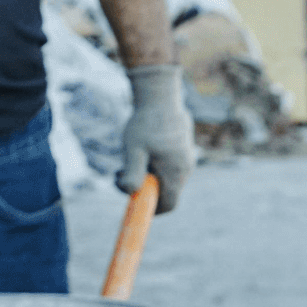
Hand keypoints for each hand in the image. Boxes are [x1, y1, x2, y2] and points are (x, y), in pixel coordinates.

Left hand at [118, 65, 194, 214]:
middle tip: (120, 173)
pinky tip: (141, 148)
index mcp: (176, 172)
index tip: (133, 203)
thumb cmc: (145, 122)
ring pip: (165, 178)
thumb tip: (130, 193)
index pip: (169, 205)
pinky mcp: (181, 150)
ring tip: (129, 156)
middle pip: (165, 192)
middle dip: (143, 188)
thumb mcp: (133, 149)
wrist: (160, 95)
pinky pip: (167, 167)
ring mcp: (185, 159)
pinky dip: (152, 165)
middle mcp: (185, 169)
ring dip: (146, 175)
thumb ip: (132, 173)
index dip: (152, 210)